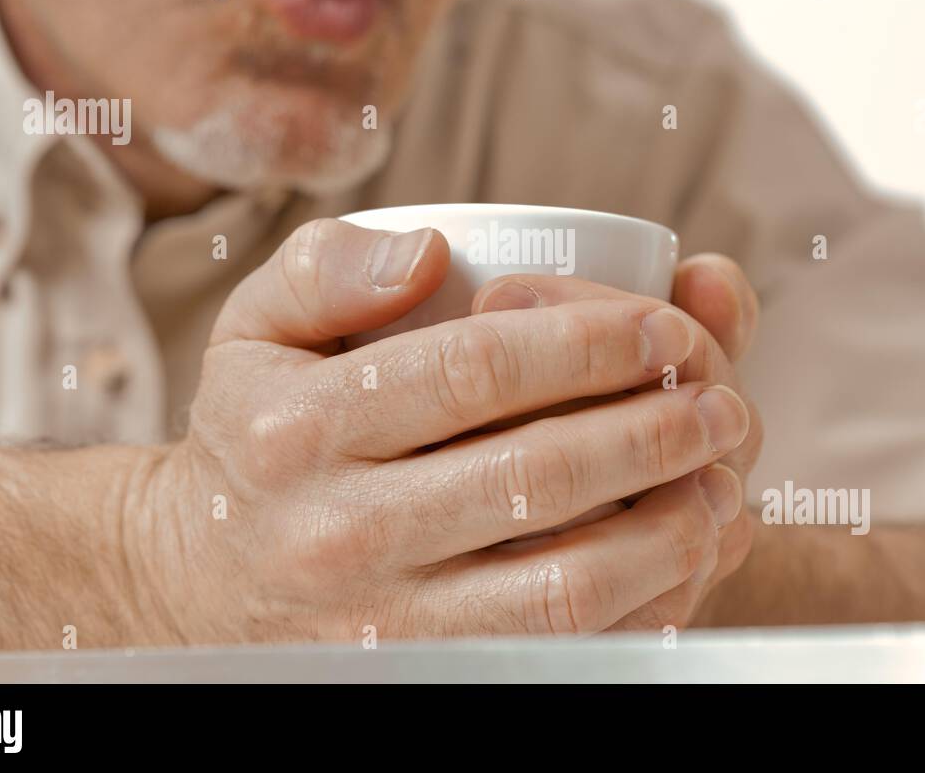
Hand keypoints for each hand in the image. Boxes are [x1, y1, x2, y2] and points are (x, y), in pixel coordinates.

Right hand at [138, 220, 753, 641]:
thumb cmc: (255, 437)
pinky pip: (560, 654)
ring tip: (723, 480)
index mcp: (301, 427)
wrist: (201, 583)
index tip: (663, 324)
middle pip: (536, 478)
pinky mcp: (427, 675)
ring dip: (670, 530)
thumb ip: (329, 267)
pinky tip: (683, 560)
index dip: (590, 341)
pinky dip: (643, 610)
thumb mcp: (252, 328)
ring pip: (562, 588)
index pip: (474, 370)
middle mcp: (340, 532)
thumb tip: (433, 249)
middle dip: (656, 430)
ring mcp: (385, 621)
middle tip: (720, 400)